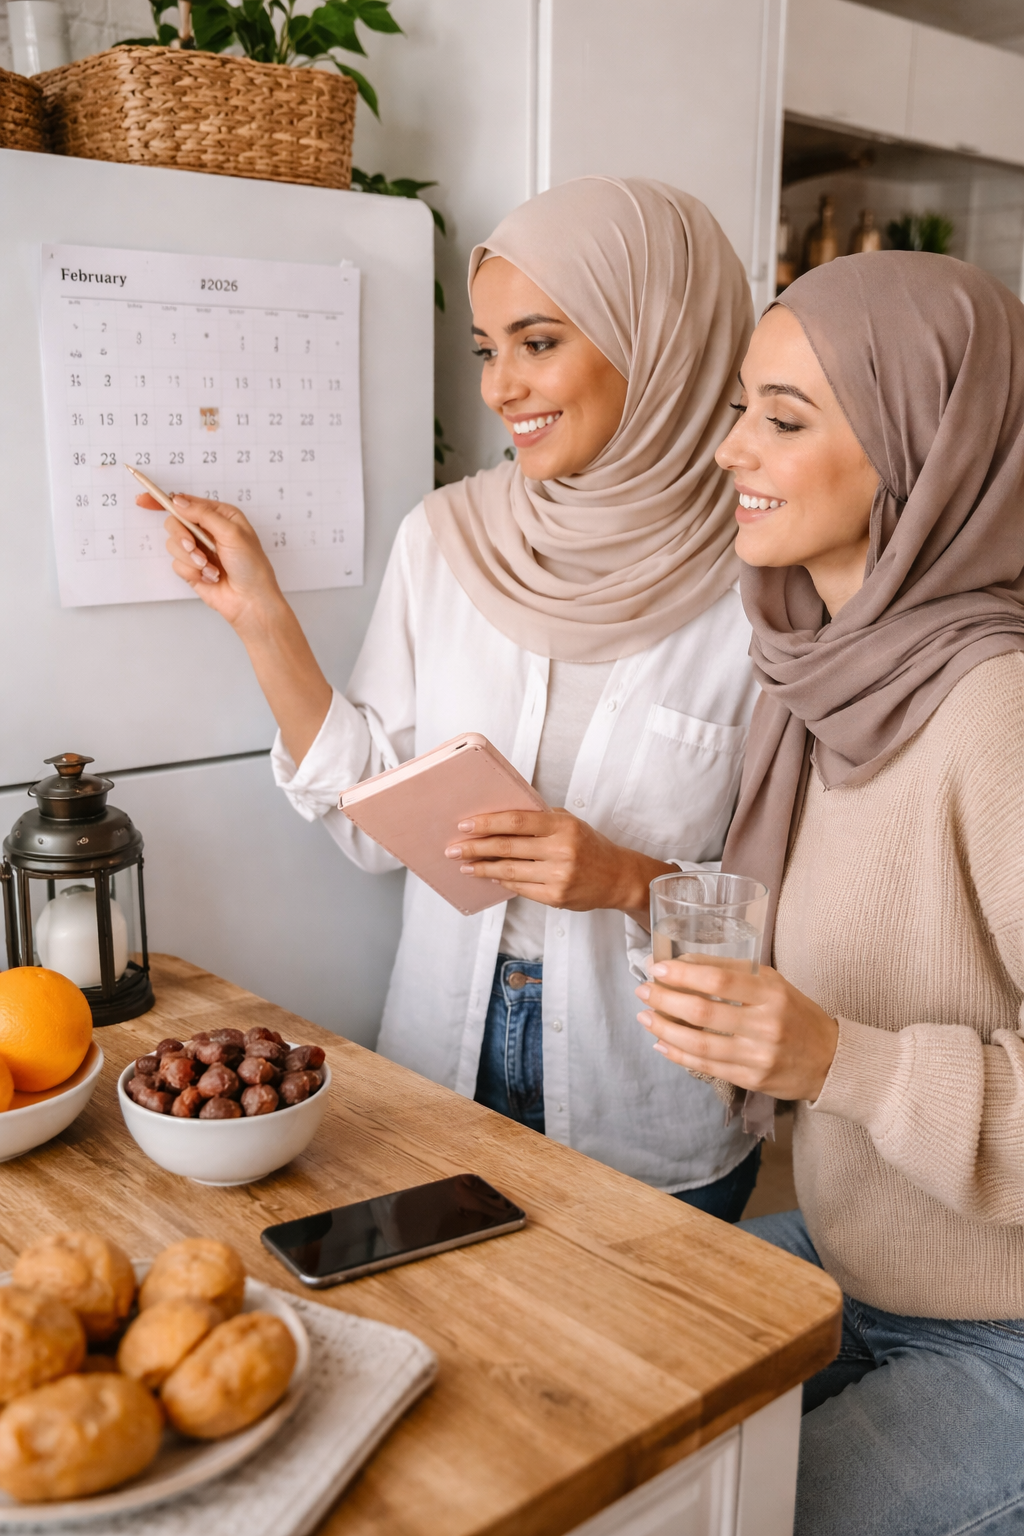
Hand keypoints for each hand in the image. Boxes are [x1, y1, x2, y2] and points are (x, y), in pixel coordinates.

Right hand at [136, 493, 284, 633]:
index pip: (186, 502)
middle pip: (174, 522)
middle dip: (182, 537)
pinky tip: (210, 577)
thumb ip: (203, 515)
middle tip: (194, 547)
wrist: (251, 601)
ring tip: (209, 567)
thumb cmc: (252, 567)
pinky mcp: (192, 569)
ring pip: (173, 545)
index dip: (164, 500)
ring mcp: (199, 550)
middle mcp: (207, 531)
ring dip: (191, 558)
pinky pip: (177, 564)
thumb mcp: (232, 533)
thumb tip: (179, 502)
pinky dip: (192, 572)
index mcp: (220, 516)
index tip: (144, 500)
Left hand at [444, 809, 673, 913]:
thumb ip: (540, 819)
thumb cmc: (589, 846)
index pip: (516, 820)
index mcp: (562, 826)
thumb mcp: (569, 823)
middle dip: (475, 848)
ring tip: (464, 865)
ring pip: (509, 871)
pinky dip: (501, 881)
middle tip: (453, 848)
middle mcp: (561, 850)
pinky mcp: (556, 897)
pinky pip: (520, 888)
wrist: (617, 877)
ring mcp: (558, 876)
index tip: (465, 825)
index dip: (487, 823)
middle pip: (507, 847)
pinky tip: (489, 876)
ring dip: (481, 868)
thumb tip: (499, 818)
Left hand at [635, 958, 838, 1100]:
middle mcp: (765, 1024)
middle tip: (644, 990)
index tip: (658, 967)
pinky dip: (678, 1054)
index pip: (720, 979)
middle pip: (703, 1011)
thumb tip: (684, 961)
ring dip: (665, 1028)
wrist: (831, 1060)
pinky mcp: (752, 1079)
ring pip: (699, 1043)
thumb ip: (733, 971)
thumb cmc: (796, 1014)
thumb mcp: (773, 983)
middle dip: (665, 999)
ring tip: (645, 1016)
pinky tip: (661, 1043)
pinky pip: (706, 1066)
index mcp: (771, 992)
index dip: (684, 973)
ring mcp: (758, 1055)